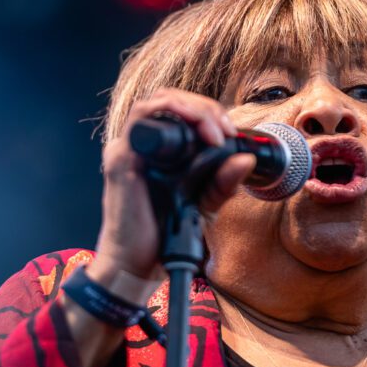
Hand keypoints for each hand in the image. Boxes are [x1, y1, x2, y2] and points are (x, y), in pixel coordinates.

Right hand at [88, 88, 255, 303]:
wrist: (136, 267)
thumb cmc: (161, 236)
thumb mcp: (202, 207)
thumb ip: (222, 184)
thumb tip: (245, 159)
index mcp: (156, 153)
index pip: (178, 110)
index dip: (207, 112)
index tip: (230, 133)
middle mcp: (139, 146)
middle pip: (168, 100)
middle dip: (203, 107)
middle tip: (225, 130)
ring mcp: (127, 150)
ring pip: (155, 102)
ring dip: (191, 107)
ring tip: (215, 130)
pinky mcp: (122, 160)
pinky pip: (141, 119)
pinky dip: (172, 115)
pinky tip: (198, 134)